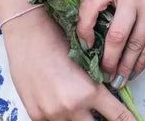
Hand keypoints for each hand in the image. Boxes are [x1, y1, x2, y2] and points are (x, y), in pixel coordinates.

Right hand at [0, 1, 135, 120]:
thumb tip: (108, 96)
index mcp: (88, 91)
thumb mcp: (85, 60)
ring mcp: (52, 114)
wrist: (28, 33)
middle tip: (103, 113)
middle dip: (101, 120)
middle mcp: (71, 107)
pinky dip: (61, 116)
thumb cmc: (58, 38)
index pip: (117, 116)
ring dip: (81, 118)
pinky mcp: (36, 116)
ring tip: (79, 102)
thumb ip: (95, 84)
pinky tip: (59, 102)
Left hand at [76, 0, 144, 85]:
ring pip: (133, 46)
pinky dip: (139, 65)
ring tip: (117, 80)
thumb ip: (112, 7)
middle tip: (103, 74)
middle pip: (116, 35)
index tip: (85, 45)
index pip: (91, 4)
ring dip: (124, 68)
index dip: (83, 28)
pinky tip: (133, 72)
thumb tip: (93, 43)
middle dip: (108, 60)